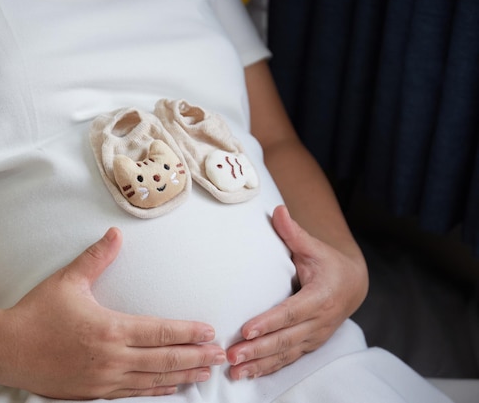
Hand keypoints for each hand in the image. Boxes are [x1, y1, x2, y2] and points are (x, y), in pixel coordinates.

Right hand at [0, 228, 225, 398]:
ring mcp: (104, 379)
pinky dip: (155, 391)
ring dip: (182, 377)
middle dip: (196, 358)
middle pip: (164, 359)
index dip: (188, 332)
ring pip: (153, 380)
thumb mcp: (67, 281)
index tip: (209, 332)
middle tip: (221, 357)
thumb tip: (115, 233)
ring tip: (205, 374)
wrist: (4, 349)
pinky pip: (132, 394)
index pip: (160, 331)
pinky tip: (169, 389)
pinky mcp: (93, 393)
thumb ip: (96, 258)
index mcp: (110, 329)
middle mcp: (112, 357)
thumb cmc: (36, 313)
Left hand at [227, 205, 367, 379]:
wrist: (353, 285)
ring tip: (235, 371)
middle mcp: (319, 321)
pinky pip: (288, 360)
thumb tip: (278, 211)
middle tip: (232, 355)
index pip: (290, 313)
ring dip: (259, 364)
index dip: (269, 322)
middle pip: (285, 339)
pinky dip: (268, 368)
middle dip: (257, 349)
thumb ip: (294, 233)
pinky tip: (248, 374)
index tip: (246, 330)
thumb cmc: (328, 263)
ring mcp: (315, 337)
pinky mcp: (310, 345)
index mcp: (320, 297)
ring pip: (285, 354)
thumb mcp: (314, 248)